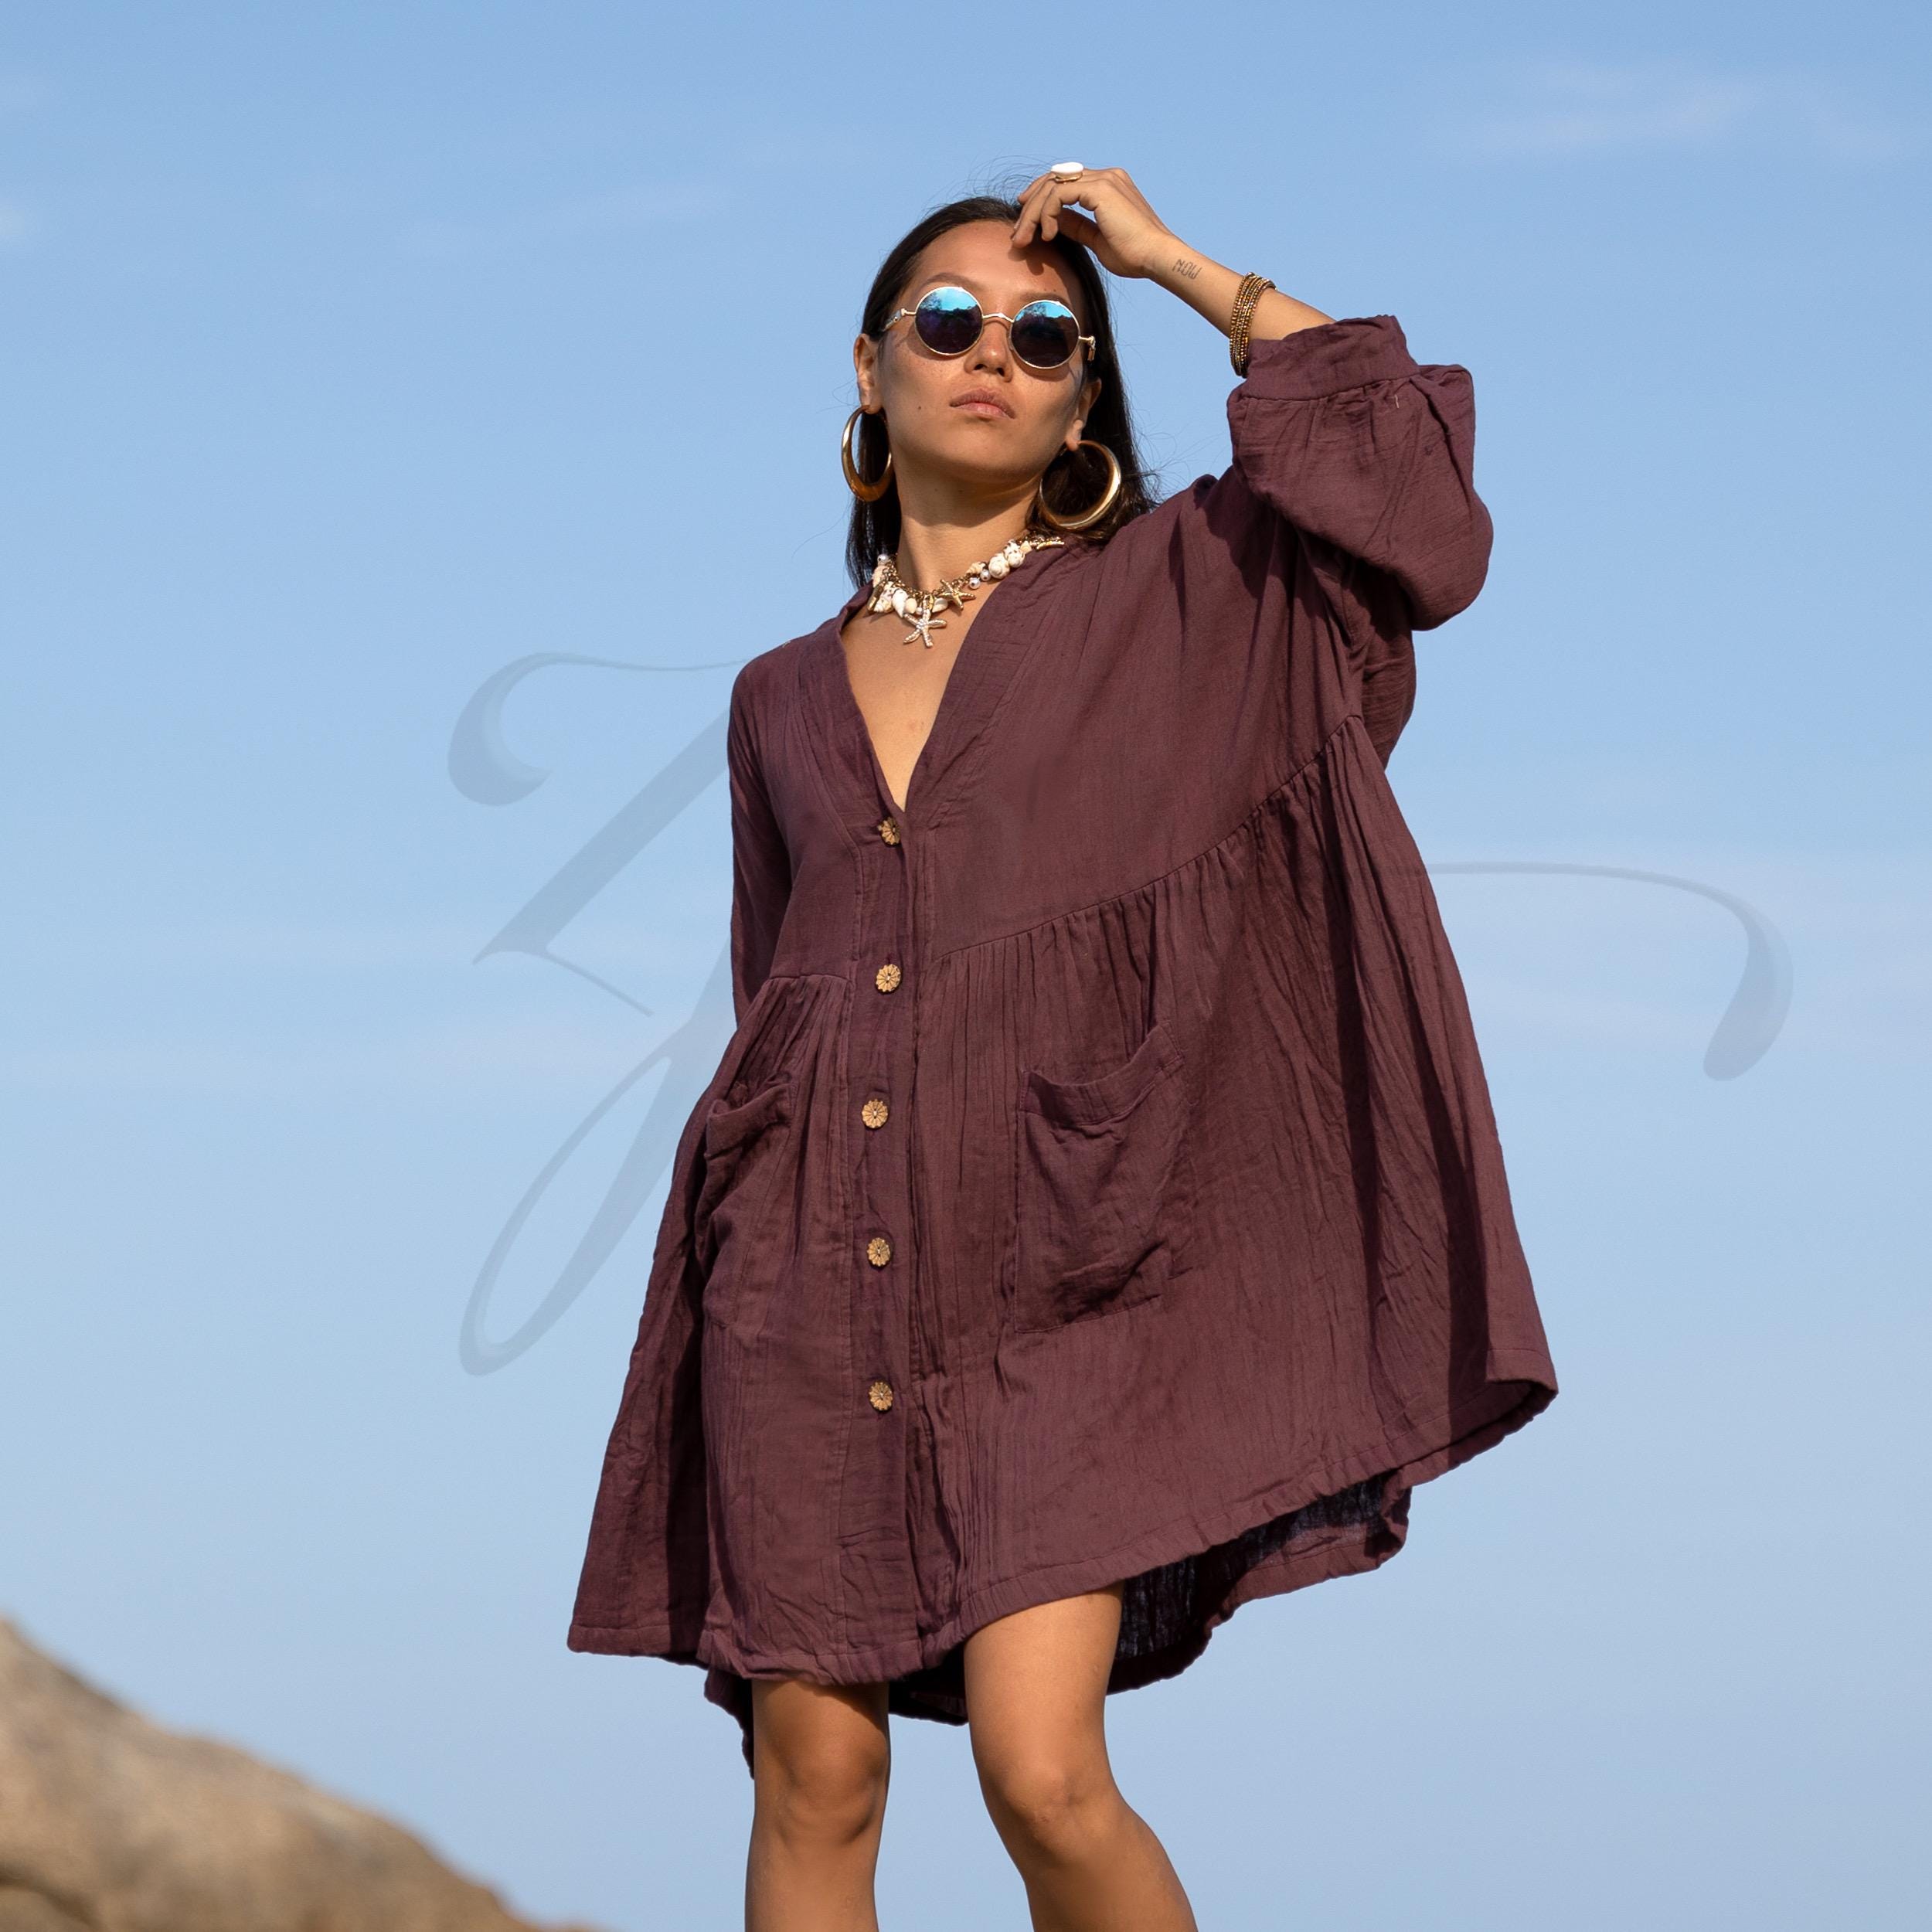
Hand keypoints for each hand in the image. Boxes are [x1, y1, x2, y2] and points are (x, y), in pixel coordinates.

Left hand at [1009, 166, 1178, 279]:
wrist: (1156, 258)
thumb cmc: (1135, 256)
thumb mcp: (1097, 240)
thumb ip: (1077, 226)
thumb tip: (1055, 222)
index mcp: (1108, 185)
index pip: (1065, 182)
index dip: (1041, 198)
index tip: (1025, 221)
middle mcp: (1106, 176)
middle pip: (1054, 179)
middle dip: (1030, 205)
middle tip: (1017, 233)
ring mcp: (1103, 179)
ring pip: (1052, 185)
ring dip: (1032, 213)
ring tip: (1024, 238)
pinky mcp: (1100, 189)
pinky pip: (1059, 194)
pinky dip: (1047, 213)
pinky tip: (1048, 235)